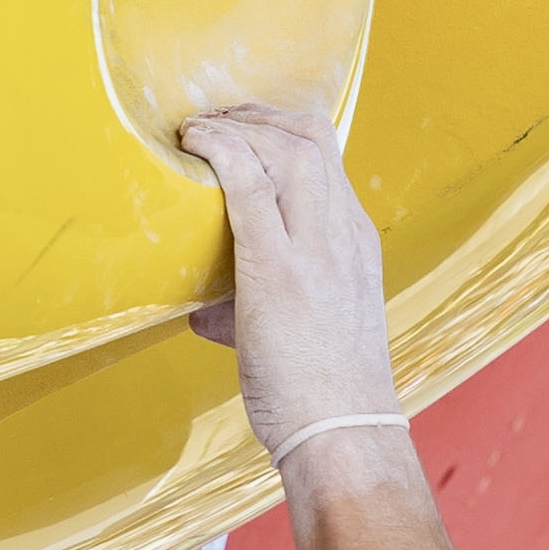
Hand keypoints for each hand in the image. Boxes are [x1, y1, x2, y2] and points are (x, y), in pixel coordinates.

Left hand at [176, 102, 407, 469]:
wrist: (343, 434)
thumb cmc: (319, 397)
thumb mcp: (304, 333)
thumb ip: (254, 309)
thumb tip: (204, 310)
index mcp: (355, 244)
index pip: (326, 158)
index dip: (279, 129)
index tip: (238, 130)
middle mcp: (343, 236)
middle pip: (310, 137)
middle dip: (255, 115)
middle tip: (212, 119)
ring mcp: (317, 251)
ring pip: (286, 149)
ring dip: (236, 126)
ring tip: (197, 129)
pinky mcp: (280, 272)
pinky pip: (252, 186)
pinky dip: (221, 151)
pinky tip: (194, 144)